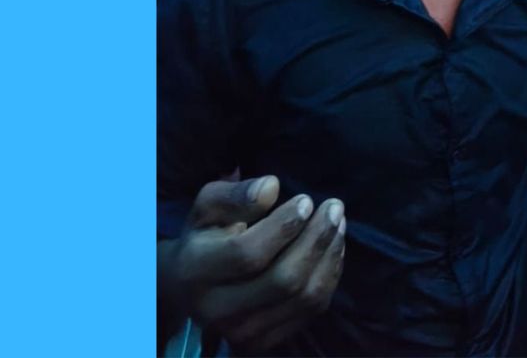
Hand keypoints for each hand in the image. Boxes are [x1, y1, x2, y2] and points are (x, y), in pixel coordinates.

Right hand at [160, 176, 346, 353]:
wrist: (188, 285)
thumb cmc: (205, 234)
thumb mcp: (209, 205)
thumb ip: (237, 195)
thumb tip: (272, 186)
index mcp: (196, 270)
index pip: (249, 254)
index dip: (284, 226)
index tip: (306, 201)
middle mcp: (216, 310)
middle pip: (283, 280)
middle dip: (317, 239)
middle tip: (334, 208)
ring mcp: (242, 332)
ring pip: (303, 298)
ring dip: (328, 256)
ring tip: (337, 224)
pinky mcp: (265, 341)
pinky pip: (312, 310)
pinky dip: (329, 276)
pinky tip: (332, 249)